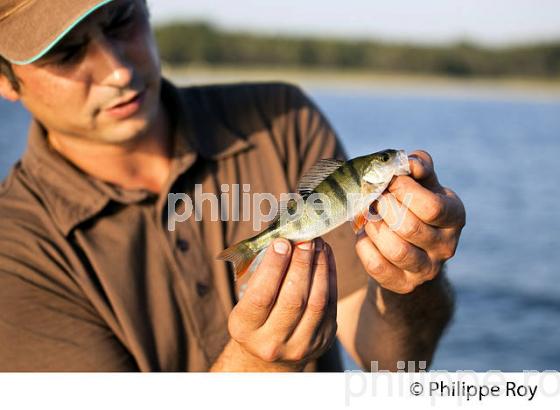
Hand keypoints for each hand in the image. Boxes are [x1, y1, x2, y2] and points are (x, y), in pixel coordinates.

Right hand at [226, 237, 336, 370]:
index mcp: (245, 330)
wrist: (271, 353)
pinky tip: (326, 256)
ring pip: (316, 302)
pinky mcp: (323, 340)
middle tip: (305, 239)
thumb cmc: (257, 315)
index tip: (281, 242)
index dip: (273, 267)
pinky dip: (330, 276)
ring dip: (319, 267)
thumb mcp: (246, 298)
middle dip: (301, 264)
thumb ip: (262, 274)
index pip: (260, 297)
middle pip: (292, 299)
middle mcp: (271, 343)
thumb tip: (285, 240)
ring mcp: (300, 346)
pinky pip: (331, 304)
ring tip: (318, 244)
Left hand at [356, 150, 465, 293]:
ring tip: (368, 215)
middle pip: (410, 227)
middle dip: (384, 208)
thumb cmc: (413, 204)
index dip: (404, 191)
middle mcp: (446, 246)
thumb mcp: (420, 182)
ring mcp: (427, 269)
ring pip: (396, 249)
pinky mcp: (403, 284)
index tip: (389, 181)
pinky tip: (364, 235)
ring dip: (374, 227)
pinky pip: (378, 266)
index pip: (431, 207)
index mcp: (454, 216)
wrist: (410, 245)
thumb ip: (417, 167)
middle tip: (373, 197)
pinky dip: (364, 246)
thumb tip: (410, 162)